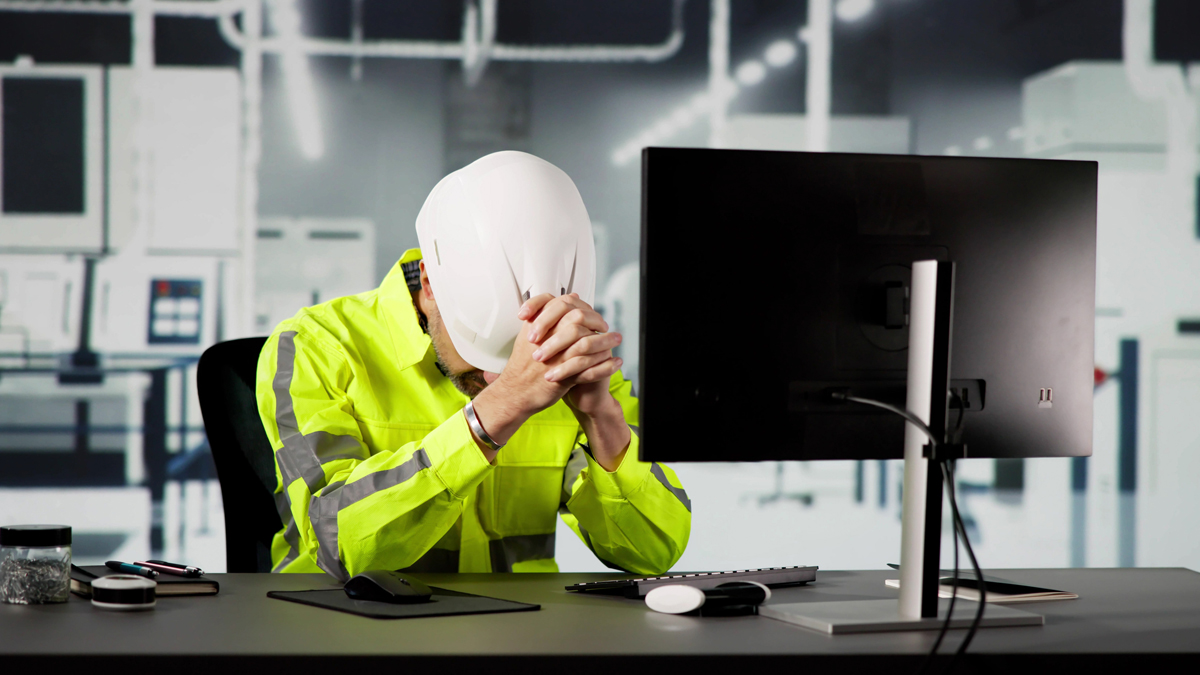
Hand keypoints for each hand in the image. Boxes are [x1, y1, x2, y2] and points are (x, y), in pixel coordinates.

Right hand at [469, 293, 627, 466]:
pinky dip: (605, 366)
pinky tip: (616, 362)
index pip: (563, 305)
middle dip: (596, 320)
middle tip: (605, 325)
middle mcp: (546, 340)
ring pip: (586, 343)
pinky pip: (590, 369)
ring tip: (617, 339)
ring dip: (606, 341)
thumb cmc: (523, 365)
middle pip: (577, 319)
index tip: (591, 313)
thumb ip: (549, 315)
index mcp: (537, 327)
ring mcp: (555, 358)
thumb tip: (572, 296)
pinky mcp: (563, 377)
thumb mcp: (530, 333)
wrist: (515, 393)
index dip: (582, 307)